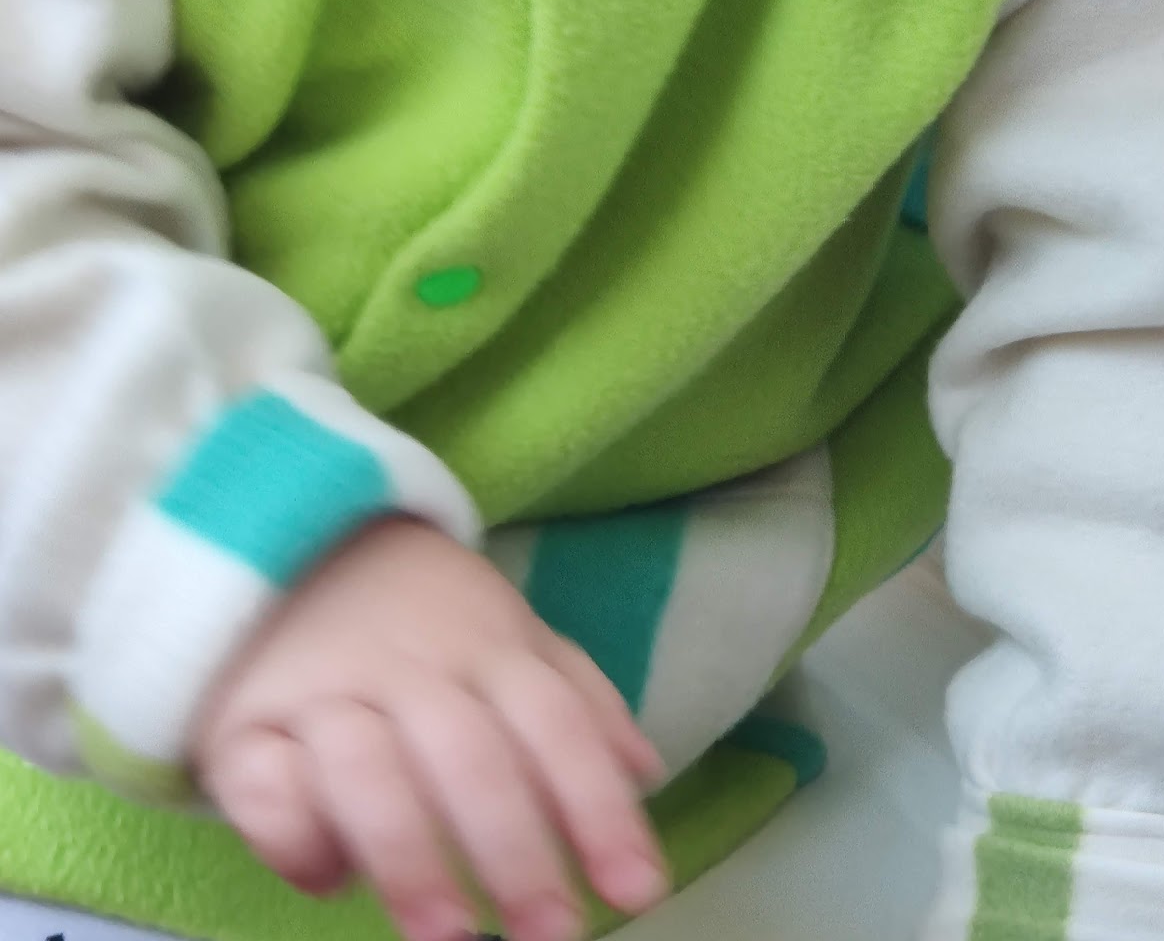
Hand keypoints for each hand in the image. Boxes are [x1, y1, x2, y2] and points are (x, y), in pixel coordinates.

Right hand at [192, 518, 668, 940]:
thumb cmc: (418, 612)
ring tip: (448, 933)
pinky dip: (292, 830)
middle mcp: (407, 668)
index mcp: (485, 644)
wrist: (288, 536)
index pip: (552, 722)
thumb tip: (645, 772)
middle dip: (514, 846)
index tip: (637, 890)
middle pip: (468, 753)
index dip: (596, 806)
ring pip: (366, 769)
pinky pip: (261, 780)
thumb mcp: (506, 631)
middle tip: (552, 933)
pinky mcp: (242, 725)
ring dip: (410, 853)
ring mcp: (321, 692)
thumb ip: (574, 701)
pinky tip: (326, 878)